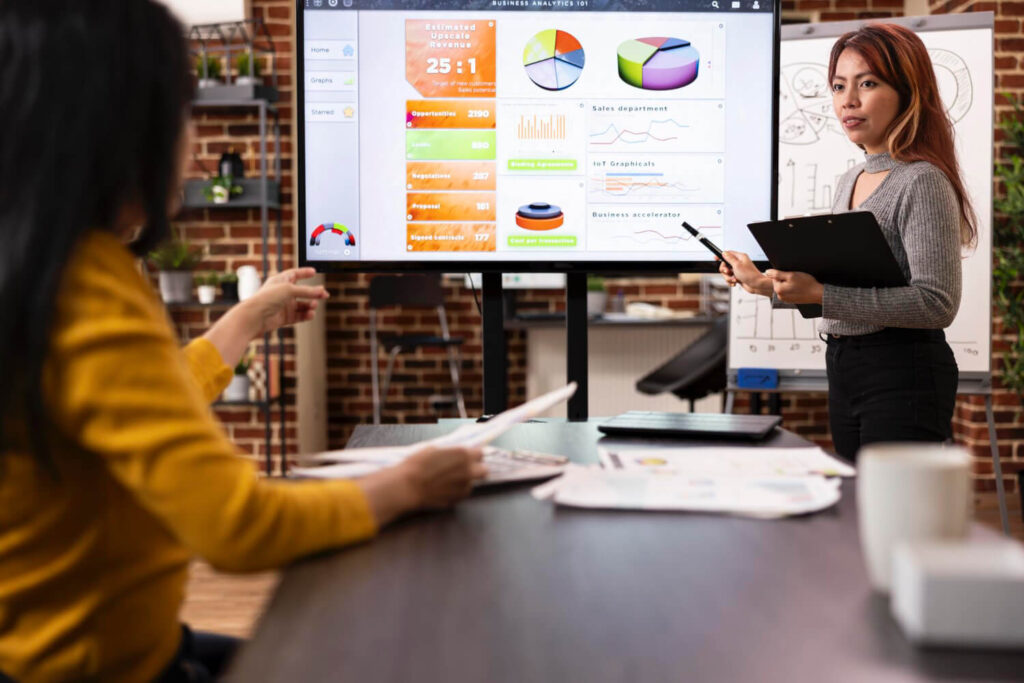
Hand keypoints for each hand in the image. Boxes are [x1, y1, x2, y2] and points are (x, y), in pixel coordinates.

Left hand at [242, 267, 328, 338]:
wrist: (255, 317)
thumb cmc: (267, 298)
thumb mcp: (289, 290)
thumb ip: (307, 291)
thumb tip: (321, 291)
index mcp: (280, 281)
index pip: (294, 274)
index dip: (304, 272)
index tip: (314, 272)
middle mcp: (282, 293)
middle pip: (302, 291)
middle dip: (314, 293)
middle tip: (324, 295)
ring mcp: (284, 305)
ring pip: (302, 305)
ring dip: (310, 305)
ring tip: (313, 306)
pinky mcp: (285, 317)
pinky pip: (299, 316)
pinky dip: (306, 315)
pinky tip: (310, 314)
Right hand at [358, 445, 486, 525]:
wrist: (408, 486)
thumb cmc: (417, 464)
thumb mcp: (434, 449)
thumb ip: (451, 452)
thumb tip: (456, 455)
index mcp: (463, 455)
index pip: (480, 453)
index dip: (473, 455)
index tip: (467, 456)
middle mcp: (468, 471)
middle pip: (484, 470)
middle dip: (476, 469)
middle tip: (464, 469)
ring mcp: (464, 487)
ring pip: (472, 483)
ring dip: (465, 481)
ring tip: (449, 480)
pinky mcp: (457, 499)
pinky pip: (462, 493)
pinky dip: (457, 491)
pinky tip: (444, 488)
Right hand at [720, 251, 772, 296]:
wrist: (756, 285)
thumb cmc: (750, 275)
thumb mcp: (737, 265)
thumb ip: (729, 259)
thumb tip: (724, 253)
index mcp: (740, 257)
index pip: (727, 254)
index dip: (721, 256)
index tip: (715, 258)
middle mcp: (738, 263)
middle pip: (724, 264)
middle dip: (725, 271)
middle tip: (728, 272)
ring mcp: (737, 270)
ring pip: (726, 273)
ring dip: (728, 277)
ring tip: (734, 279)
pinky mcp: (737, 276)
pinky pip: (729, 278)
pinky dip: (730, 281)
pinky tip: (735, 282)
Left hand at [765, 269, 823, 304]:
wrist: (817, 294)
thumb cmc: (806, 283)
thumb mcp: (791, 275)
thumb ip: (777, 273)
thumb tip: (766, 272)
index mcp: (778, 290)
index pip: (775, 277)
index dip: (784, 274)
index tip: (792, 275)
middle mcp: (780, 296)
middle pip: (779, 282)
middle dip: (786, 279)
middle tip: (797, 279)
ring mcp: (785, 300)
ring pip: (785, 287)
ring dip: (790, 284)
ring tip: (799, 284)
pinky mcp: (791, 301)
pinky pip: (789, 292)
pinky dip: (793, 289)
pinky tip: (800, 288)